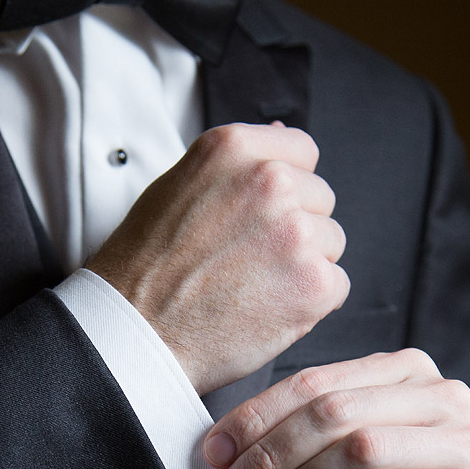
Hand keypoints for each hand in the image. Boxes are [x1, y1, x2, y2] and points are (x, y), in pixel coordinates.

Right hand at [87, 122, 348, 395]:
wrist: (133, 333)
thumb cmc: (144, 268)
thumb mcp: (176, 188)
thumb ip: (236, 165)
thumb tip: (283, 135)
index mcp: (234, 149)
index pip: (301, 151)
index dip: (284, 188)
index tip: (261, 216)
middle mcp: (269, 181)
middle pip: (320, 199)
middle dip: (294, 229)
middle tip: (247, 261)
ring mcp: (296, 231)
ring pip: (330, 243)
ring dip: (303, 266)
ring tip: (252, 287)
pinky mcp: (313, 283)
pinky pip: (336, 285)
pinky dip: (309, 303)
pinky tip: (267, 309)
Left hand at [203, 349, 469, 468]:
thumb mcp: (349, 454)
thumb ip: (305, 435)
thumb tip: (223, 447)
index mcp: (408, 372)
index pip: (317, 382)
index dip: (257, 416)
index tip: (214, 451)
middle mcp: (444, 400)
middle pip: (334, 414)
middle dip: (269, 456)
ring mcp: (466, 450)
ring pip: (357, 456)